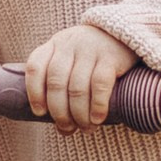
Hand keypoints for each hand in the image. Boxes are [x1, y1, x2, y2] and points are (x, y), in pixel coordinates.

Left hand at [21, 21, 138, 129]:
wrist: (126, 32)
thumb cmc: (93, 56)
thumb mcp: (72, 59)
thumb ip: (62, 85)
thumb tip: (62, 127)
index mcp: (54, 45)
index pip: (35, 67)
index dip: (34, 93)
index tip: (40, 113)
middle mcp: (69, 45)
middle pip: (56, 83)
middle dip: (60, 112)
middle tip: (67, 128)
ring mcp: (89, 49)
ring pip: (77, 87)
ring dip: (79, 114)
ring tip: (86, 128)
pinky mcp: (111, 56)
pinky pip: (100, 84)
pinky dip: (97, 105)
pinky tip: (97, 118)